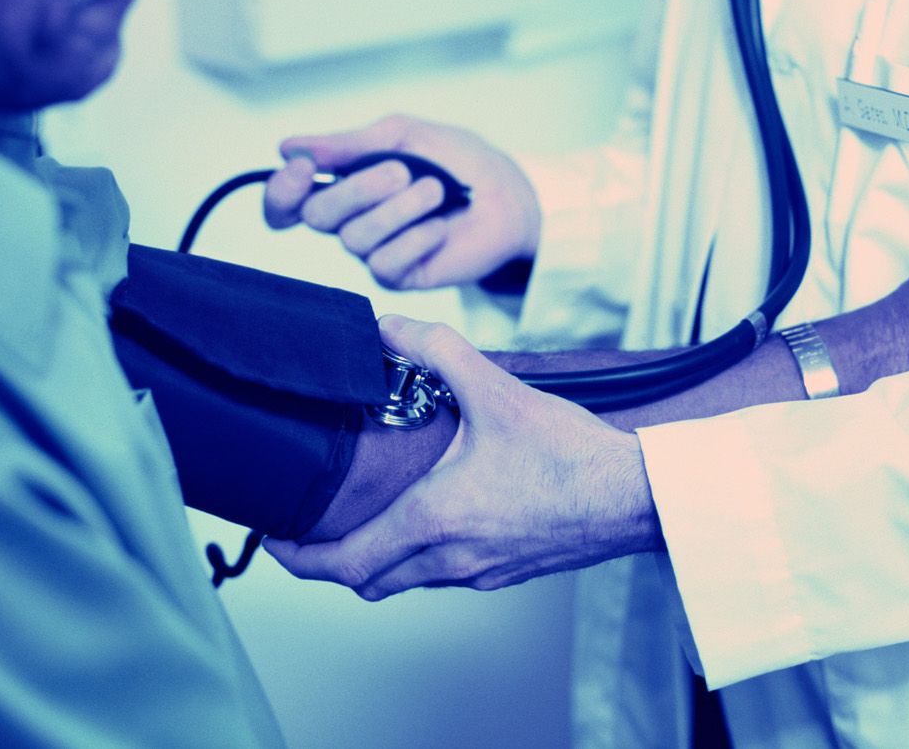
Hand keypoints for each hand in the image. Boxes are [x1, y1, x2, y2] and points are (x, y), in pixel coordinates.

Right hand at [263, 115, 539, 290]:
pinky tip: (439, 226)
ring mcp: (374, 250)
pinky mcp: (400, 275)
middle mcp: (350, 219)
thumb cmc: (457, 161)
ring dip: (397, 210)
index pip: (287, 201)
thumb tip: (289, 148)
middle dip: (357, 190)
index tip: (303, 168)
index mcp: (343, 182)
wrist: (508, 195)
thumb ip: (349, 145)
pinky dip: (415, 238)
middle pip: (318, 216)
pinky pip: (385, 263)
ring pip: (355, 238)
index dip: (282, 190)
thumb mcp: (403, 136)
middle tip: (401, 172)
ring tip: (434, 191)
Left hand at [263, 315, 660, 598]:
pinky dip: (416, 556)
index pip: (342, 564)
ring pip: (404, 581)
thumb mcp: (496, 390)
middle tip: (307, 529)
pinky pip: (441, 575)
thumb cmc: (571, 456)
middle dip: (328, 561)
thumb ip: (436, 351)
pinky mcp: (506, 571)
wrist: (634, 498)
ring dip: (375, 558)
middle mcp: (450, 559)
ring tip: (362, 517)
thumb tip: (387, 327)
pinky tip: (430, 515)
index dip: (297, 555)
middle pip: (365, 582)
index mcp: (434, 520)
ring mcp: (480, 572)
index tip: (275, 535)